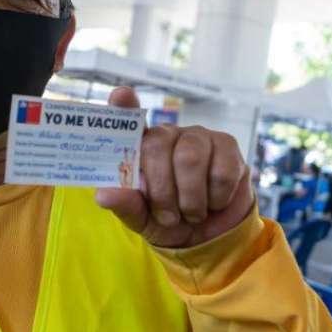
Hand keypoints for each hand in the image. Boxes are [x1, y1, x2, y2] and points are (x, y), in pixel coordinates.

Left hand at [95, 87, 253, 248]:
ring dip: (190, 200)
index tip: (120, 95)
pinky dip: (216, 199)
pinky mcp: (227, 144)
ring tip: (191, 213)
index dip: (123, 105)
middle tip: (168, 216)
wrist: (210, 235)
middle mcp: (167, 134)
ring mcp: (198, 136)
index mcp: (140, 147)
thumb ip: (125, 205)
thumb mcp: (142, 218)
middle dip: (161, 192)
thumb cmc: (169, 220)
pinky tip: (214, 202)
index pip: (127, 118)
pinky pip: (221, 171)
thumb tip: (104, 196)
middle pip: (157, 146)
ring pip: (190, 159)